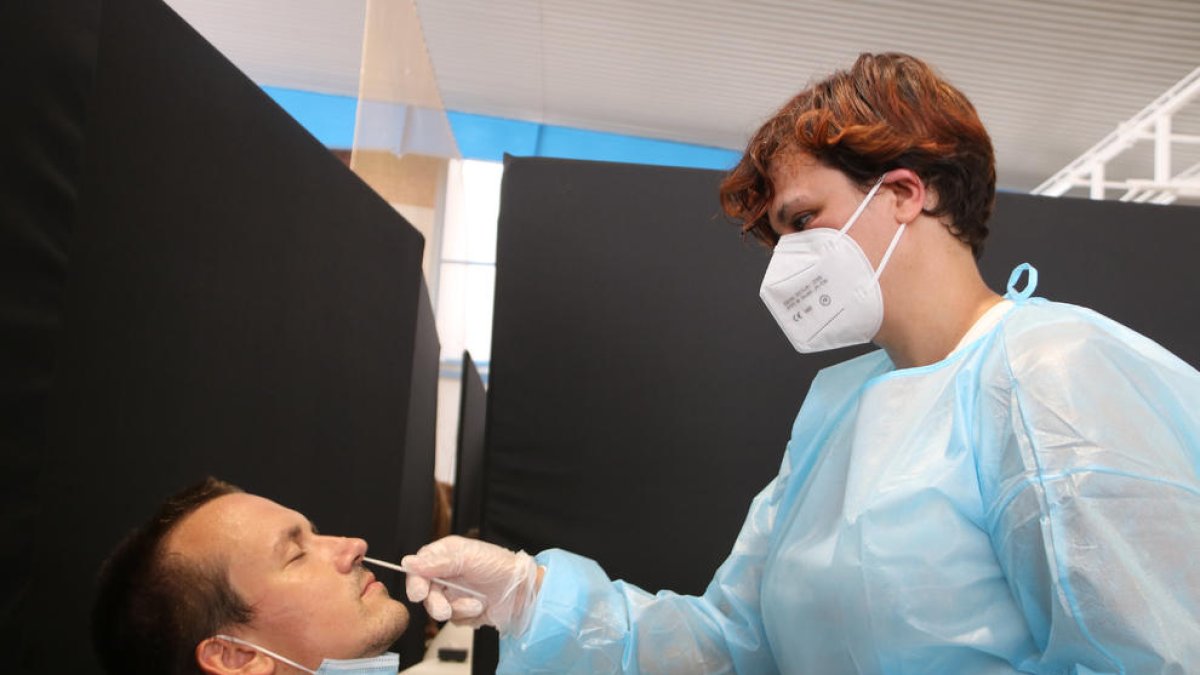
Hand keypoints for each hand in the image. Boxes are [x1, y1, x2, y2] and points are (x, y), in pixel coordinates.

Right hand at [402, 536, 540, 634]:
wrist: (522, 591)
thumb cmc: (500, 566)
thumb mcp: (468, 557)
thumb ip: (437, 562)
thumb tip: (409, 562)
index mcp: (445, 556)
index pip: (418, 567)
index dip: (415, 580)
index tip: (420, 592)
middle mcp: (447, 575)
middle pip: (425, 593)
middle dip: (435, 603)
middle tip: (444, 609)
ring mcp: (454, 594)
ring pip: (439, 609)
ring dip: (458, 608)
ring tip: (475, 604)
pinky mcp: (464, 611)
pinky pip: (455, 620)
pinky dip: (467, 616)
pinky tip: (481, 608)